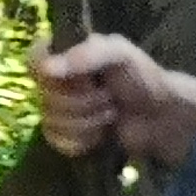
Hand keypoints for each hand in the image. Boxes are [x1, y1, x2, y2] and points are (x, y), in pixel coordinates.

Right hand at [32, 34, 195, 170]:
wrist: (161, 118)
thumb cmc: (143, 79)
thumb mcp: (120, 54)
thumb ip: (85, 55)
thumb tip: (46, 70)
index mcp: (67, 54)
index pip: (33, 59)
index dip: (49, 73)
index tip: (72, 76)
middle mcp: (59, 81)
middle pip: (44, 96)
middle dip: (82, 102)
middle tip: (109, 96)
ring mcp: (61, 111)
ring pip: (50, 122)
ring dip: (86, 122)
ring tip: (111, 114)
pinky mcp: (67, 137)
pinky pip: (56, 142)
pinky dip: (81, 141)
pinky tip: (100, 136)